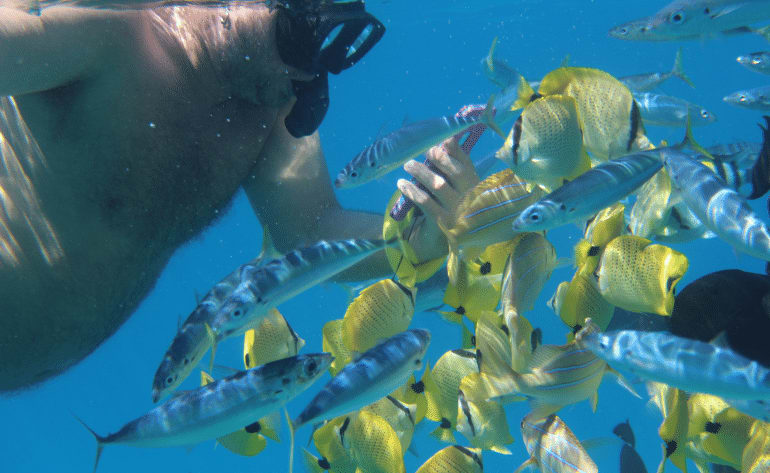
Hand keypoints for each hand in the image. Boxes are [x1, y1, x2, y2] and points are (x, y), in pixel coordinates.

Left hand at [396, 137, 480, 259]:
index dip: (455, 151)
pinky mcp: (443, 222)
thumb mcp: (462, 187)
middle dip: (440, 158)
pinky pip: (425, 203)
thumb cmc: (459, 205)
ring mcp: (457, 210)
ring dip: (422, 172)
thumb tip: (445, 139)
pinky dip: (412, 191)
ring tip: (408, 164)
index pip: (467, 164)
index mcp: (477, 185)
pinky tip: (402, 184)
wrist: (458, 239)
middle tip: (425, 150)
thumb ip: (456, 165)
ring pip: (438, 185)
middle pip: (456, 172)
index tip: (442, 140)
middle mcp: (470, 197)